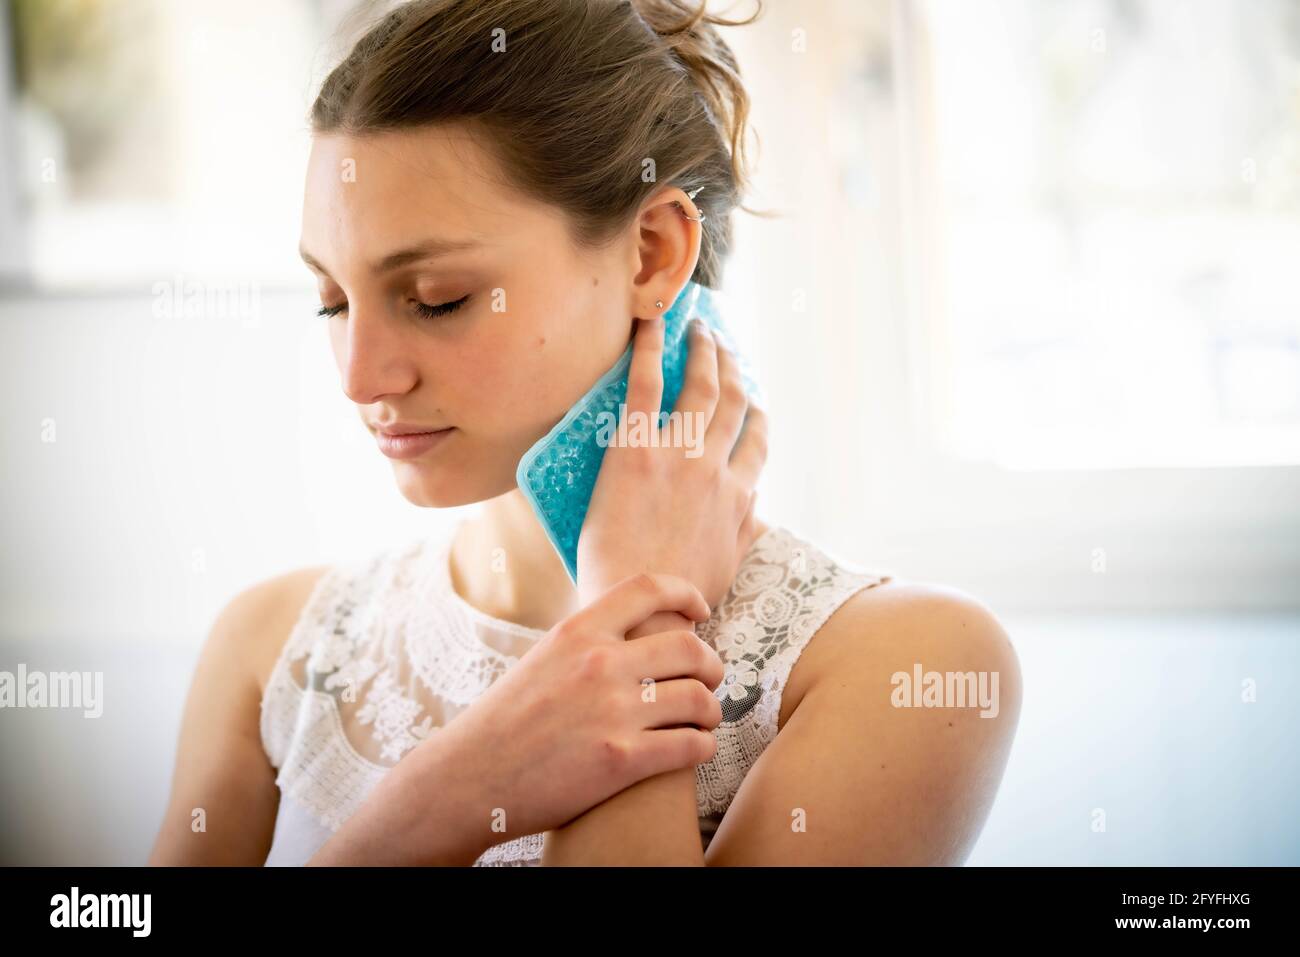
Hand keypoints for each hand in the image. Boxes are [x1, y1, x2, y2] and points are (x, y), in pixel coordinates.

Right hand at [387, 572, 725, 858]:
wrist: (469, 778)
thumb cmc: (508, 721)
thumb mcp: (544, 658)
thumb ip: (589, 641)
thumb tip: (636, 628)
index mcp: (577, 631)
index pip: (649, 588)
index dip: (686, 594)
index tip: (700, 610)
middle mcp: (598, 664)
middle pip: (690, 647)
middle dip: (712, 665)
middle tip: (709, 679)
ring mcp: (612, 712)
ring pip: (700, 699)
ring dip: (711, 710)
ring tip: (703, 718)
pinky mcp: (621, 760)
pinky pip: (692, 746)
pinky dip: (703, 746)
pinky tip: (695, 748)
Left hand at [576, 314, 767, 611]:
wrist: (644, 610)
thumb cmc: (679, 598)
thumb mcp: (726, 566)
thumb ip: (743, 530)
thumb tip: (754, 505)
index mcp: (737, 498)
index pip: (756, 443)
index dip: (757, 412)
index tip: (753, 396)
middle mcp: (715, 468)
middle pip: (733, 403)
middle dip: (732, 366)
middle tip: (723, 343)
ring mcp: (679, 455)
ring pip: (701, 386)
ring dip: (703, 350)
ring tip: (698, 327)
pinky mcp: (637, 449)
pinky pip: (647, 385)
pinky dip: (652, 347)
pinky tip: (651, 322)